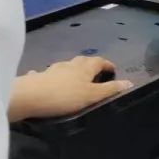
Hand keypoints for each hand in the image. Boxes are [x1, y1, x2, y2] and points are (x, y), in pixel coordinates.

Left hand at [9, 56, 132, 120]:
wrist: (28, 97)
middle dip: (91, 66)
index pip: (100, 61)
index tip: (113, 71)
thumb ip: (110, 90)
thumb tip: (129, 82)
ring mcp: (53, 69)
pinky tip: (48, 82)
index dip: (108, 65)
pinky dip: (51, 78)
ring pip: (66, 67)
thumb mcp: (92, 96)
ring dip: (72, 70)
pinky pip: (48, 75)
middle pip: (84, 61)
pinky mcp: (38, 78)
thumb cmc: (65, 96)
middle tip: (95, 75)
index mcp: (85, 67)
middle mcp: (70, 64)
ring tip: (75, 79)